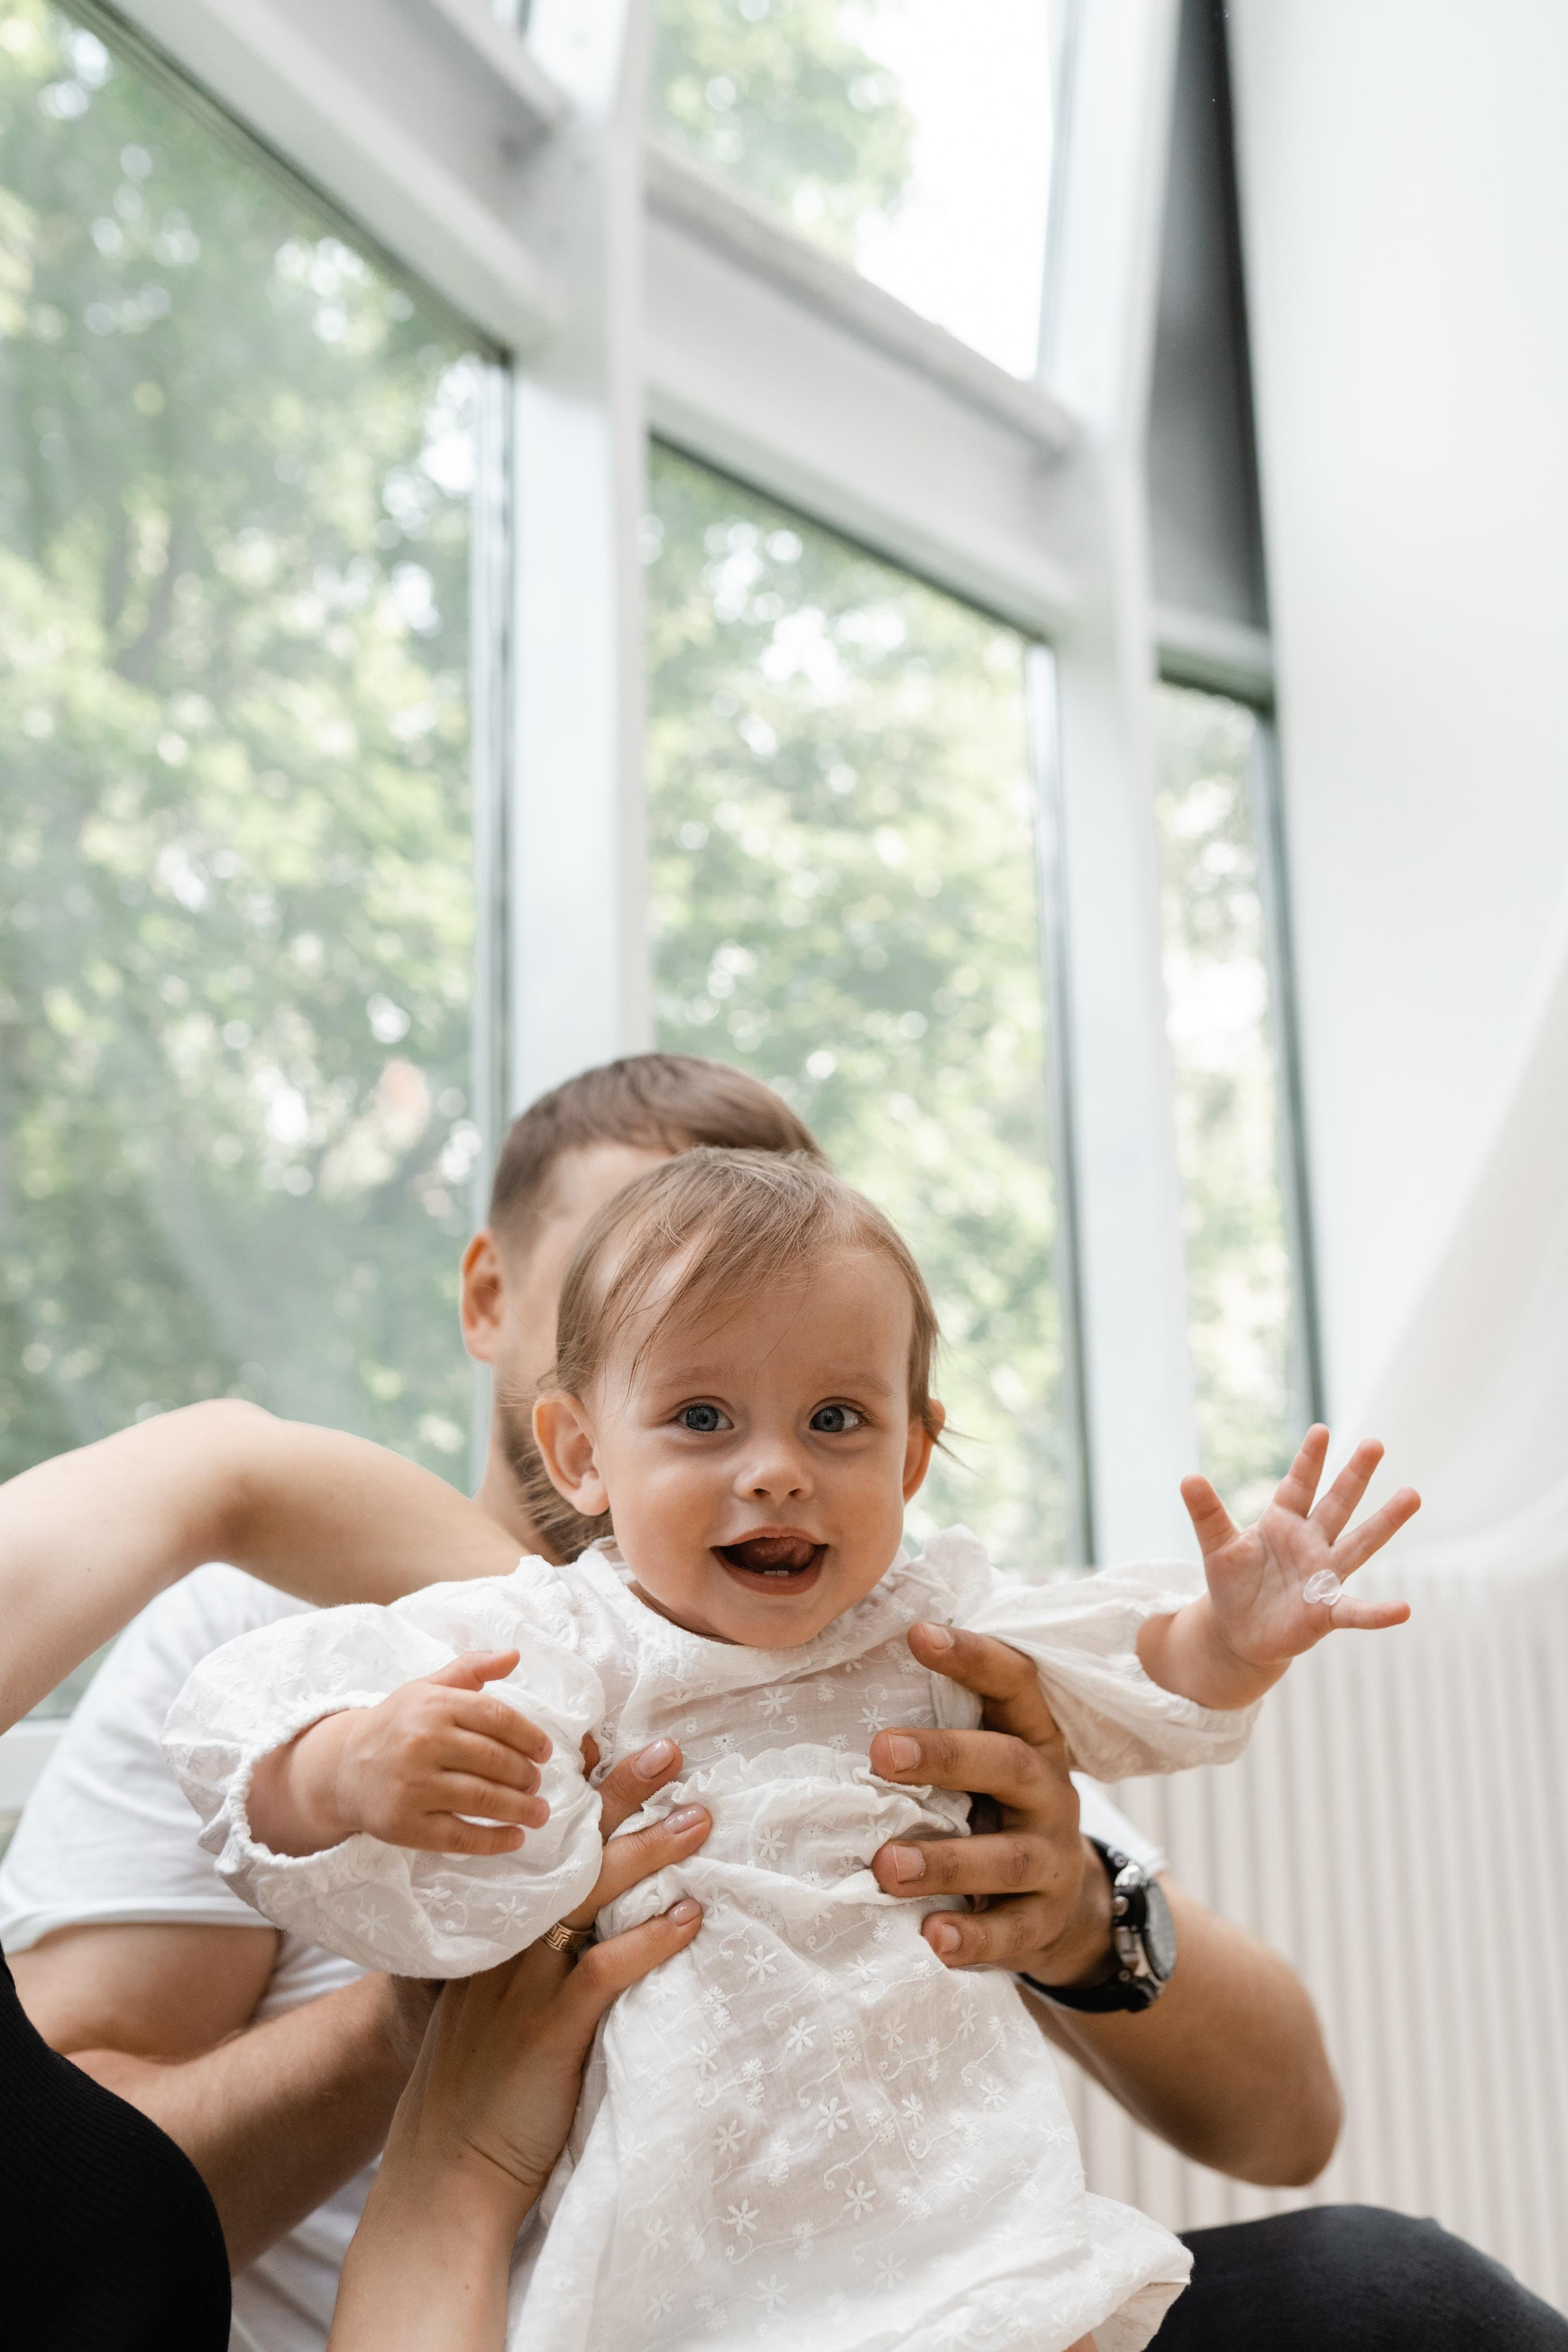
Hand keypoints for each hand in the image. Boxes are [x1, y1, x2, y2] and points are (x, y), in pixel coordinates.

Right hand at [250, 1649, 553, 1858]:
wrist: (342, 1768)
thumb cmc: (397, 1725)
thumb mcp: (428, 1689)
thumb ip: (471, 1669)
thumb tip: (514, 1655)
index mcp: (434, 1706)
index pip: (497, 1719)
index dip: (529, 1737)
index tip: (545, 1751)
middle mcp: (423, 1743)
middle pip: (495, 1761)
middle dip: (526, 1776)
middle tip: (537, 1783)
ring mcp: (413, 1786)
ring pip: (483, 1799)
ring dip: (521, 1809)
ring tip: (540, 1812)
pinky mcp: (406, 1825)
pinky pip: (460, 1836)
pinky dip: (494, 1841)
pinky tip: (515, 1838)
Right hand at [366, 1734, 712, 2086]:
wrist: (443, 2174)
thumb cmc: (472, 2090)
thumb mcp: (485, 2006)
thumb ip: (522, 1958)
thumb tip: (582, 1920)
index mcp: (492, 1931)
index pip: (535, 1844)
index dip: (569, 1793)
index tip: (603, 1741)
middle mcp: (505, 1944)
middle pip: (568, 1852)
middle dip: (618, 1795)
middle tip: (667, 1751)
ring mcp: (523, 1986)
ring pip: (590, 1896)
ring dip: (649, 1852)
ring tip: (699, 1818)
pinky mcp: (548, 2031)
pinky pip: (604, 1971)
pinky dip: (650, 1941)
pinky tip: (689, 1919)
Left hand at [867, 1625, 1112, 1983]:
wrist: (1062, 1908)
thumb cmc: (992, 1812)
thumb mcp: (981, 1765)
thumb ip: (939, 1728)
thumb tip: (835, 1678)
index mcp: (1031, 1739)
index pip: (1015, 1684)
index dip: (973, 1656)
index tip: (918, 1633)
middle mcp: (1049, 1792)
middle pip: (1010, 1764)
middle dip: (947, 1756)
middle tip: (880, 1751)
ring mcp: (1053, 1860)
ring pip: (1009, 1858)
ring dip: (945, 1859)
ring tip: (885, 1866)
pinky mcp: (1043, 1922)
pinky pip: (1013, 1933)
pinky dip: (974, 1937)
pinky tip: (933, 1938)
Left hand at [1143, 1427, 1418, 1709]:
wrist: (1239, 1632)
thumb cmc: (1234, 1583)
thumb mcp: (1217, 1546)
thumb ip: (1206, 1514)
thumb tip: (1187, 1478)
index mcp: (1283, 1522)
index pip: (1298, 1484)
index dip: (1308, 1459)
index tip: (1320, 1428)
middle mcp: (1311, 1543)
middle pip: (1337, 1504)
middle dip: (1354, 1475)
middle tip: (1375, 1443)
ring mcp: (1323, 1576)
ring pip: (1359, 1544)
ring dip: (1385, 1522)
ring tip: (1412, 1495)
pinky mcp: (1326, 1612)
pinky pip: (1357, 1612)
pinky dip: (1379, 1612)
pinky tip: (1404, 1610)